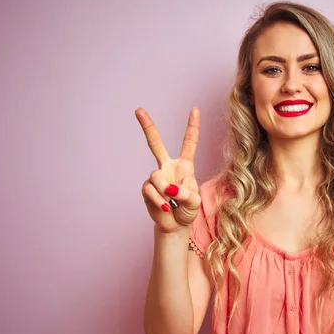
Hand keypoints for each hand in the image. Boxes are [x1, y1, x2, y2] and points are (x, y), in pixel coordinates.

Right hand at [135, 107, 201, 232]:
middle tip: (138, 109)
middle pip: (155, 144)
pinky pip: (150, 190)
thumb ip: (187, 193)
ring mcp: (156, 177)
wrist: (175, 225)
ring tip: (171, 203)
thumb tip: (170, 188)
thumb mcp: (195, 202)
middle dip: (147, 127)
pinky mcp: (147, 188)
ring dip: (165, 192)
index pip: (189, 143)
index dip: (192, 126)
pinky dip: (159, 201)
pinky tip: (165, 208)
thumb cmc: (188, 210)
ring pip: (156, 177)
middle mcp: (168, 167)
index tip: (195, 109)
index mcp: (184, 165)